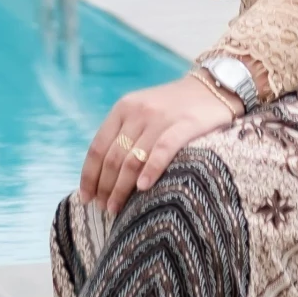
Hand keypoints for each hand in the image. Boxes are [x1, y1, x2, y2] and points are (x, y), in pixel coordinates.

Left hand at [79, 74, 237, 215]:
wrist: (212, 87)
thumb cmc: (173, 107)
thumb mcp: (143, 111)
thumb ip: (124, 134)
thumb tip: (101, 175)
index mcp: (124, 108)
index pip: (97, 147)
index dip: (89, 175)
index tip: (85, 198)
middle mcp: (139, 111)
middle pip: (113, 157)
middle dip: (105, 187)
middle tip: (103, 209)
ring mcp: (162, 117)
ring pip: (133, 159)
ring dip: (121, 188)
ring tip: (116, 208)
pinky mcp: (186, 124)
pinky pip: (163, 150)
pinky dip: (151, 170)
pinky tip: (143, 188)